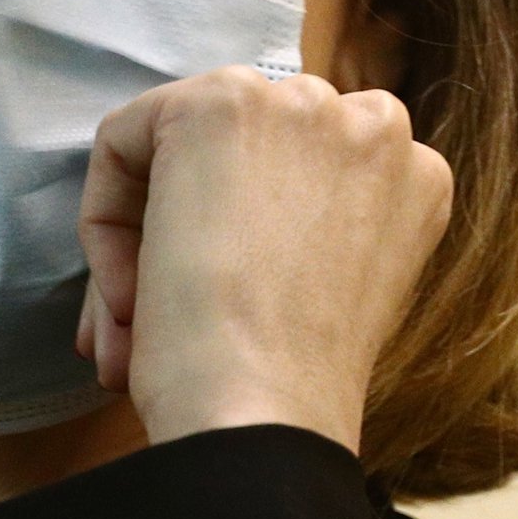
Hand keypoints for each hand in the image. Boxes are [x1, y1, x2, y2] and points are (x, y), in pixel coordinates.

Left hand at [75, 69, 452, 451]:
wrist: (265, 415)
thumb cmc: (292, 387)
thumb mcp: (329, 292)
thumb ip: (302, 235)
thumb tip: (212, 239)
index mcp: (415, 178)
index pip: (301, 178)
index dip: (241, 247)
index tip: (211, 320)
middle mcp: (373, 125)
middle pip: (244, 157)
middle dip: (182, 236)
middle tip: (145, 325)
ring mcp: (300, 105)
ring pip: (182, 149)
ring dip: (143, 237)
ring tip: (131, 325)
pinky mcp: (220, 103)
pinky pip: (124, 141)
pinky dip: (103, 221)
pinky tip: (129, 297)